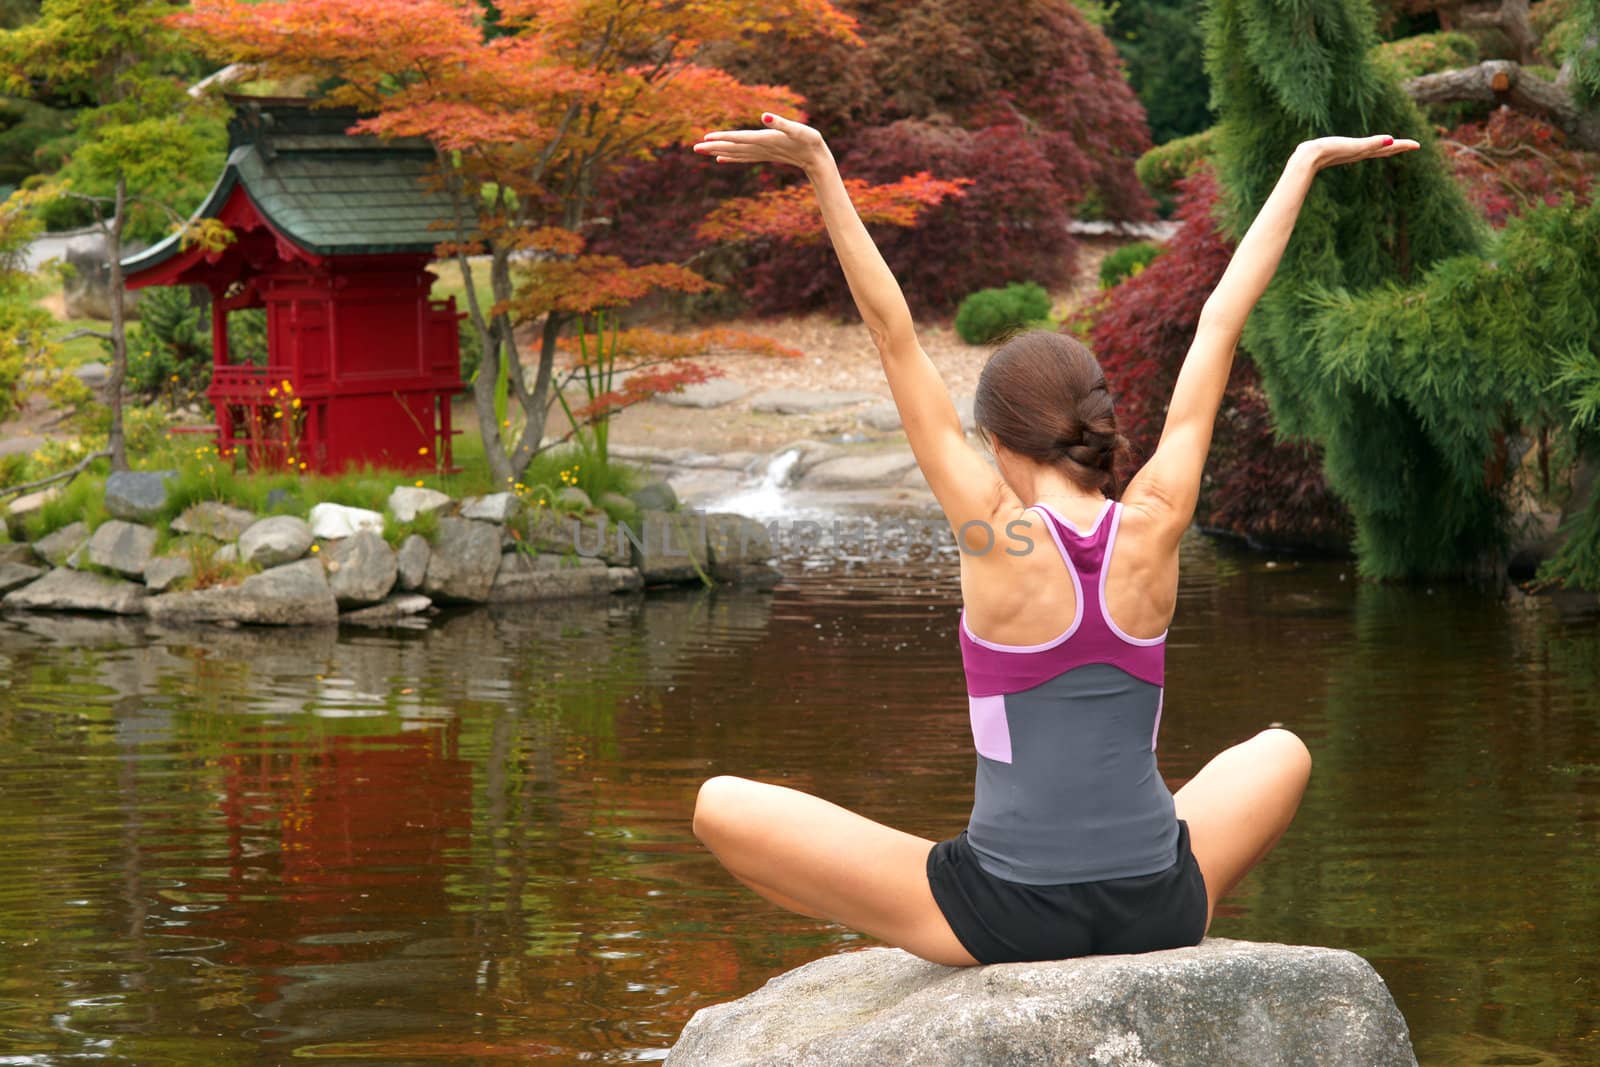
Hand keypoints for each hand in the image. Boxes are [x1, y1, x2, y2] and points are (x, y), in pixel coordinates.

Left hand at [693, 112, 832, 173]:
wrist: (818, 161)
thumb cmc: (810, 142)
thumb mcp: (799, 129)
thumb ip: (781, 122)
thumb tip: (764, 115)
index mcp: (765, 140)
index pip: (739, 139)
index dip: (723, 138)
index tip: (706, 138)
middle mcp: (760, 148)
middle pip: (733, 148)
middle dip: (714, 147)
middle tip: (694, 149)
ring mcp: (761, 153)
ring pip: (735, 153)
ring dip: (718, 151)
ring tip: (701, 152)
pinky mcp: (765, 155)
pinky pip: (743, 157)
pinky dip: (730, 157)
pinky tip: (720, 159)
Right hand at [1297, 134, 1420, 170]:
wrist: (1306, 160)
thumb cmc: (1329, 151)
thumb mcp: (1354, 145)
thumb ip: (1372, 143)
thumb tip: (1391, 140)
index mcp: (1365, 151)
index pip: (1389, 148)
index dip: (1403, 146)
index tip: (1418, 145)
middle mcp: (1360, 153)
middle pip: (1384, 150)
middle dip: (1398, 148)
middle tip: (1412, 146)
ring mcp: (1350, 153)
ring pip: (1372, 151)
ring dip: (1384, 149)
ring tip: (1392, 147)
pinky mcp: (1340, 152)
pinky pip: (1360, 150)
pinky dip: (1368, 148)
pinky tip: (1364, 148)